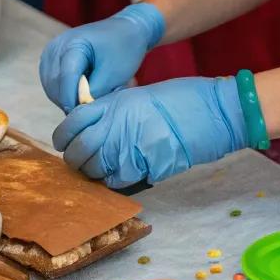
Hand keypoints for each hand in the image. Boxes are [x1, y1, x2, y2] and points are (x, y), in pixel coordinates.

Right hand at [39, 3, 164, 112]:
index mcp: (73, 43)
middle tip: (87, 111)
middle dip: (69, 101)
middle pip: (55, 83)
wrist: (125, 30)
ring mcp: (51, 51)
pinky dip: (63, 92)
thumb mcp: (113, 73)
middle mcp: (56, 45)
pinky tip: (79, 94)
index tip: (81, 116)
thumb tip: (78, 110)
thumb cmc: (123, 50)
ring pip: (50, 85)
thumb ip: (94, 92)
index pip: (66, 77)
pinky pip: (51, 82)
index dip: (72, 100)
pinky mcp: (51, 58)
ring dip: (65, 98)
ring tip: (86, 101)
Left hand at [53, 77, 246, 189]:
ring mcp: (128, 143)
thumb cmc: (184, 99)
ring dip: (94, 173)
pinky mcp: (144, 164)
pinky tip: (122, 177)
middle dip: (77, 161)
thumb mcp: (141, 97)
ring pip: (95, 168)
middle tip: (82, 164)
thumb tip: (98, 131)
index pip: (74, 122)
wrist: (214, 110)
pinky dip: (115, 182)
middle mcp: (116, 122)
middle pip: (79, 149)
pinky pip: (117, 180)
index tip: (67, 144)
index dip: (65, 137)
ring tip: (101, 172)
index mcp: (115, 102)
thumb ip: (116, 112)